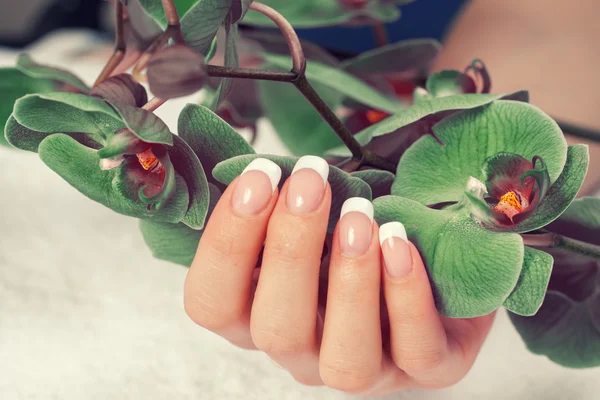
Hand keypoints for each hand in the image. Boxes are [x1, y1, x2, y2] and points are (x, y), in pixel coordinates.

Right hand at [184, 157, 494, 394]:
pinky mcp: (425, 369)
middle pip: (275, 331)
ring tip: (358, 215)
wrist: (431, 260)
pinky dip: (407, 297)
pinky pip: (416, 353)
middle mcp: (303, 353)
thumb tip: (260, 167)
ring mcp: (364, 370)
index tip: (259, 177)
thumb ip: (281, 205)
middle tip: (310, 182)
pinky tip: (399, 244)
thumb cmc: (352, 233)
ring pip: (344, 360)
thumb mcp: (310, 218)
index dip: (226, 243)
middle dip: (290, 250)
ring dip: (348, 281)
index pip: (213, 302)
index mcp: (258, 316)